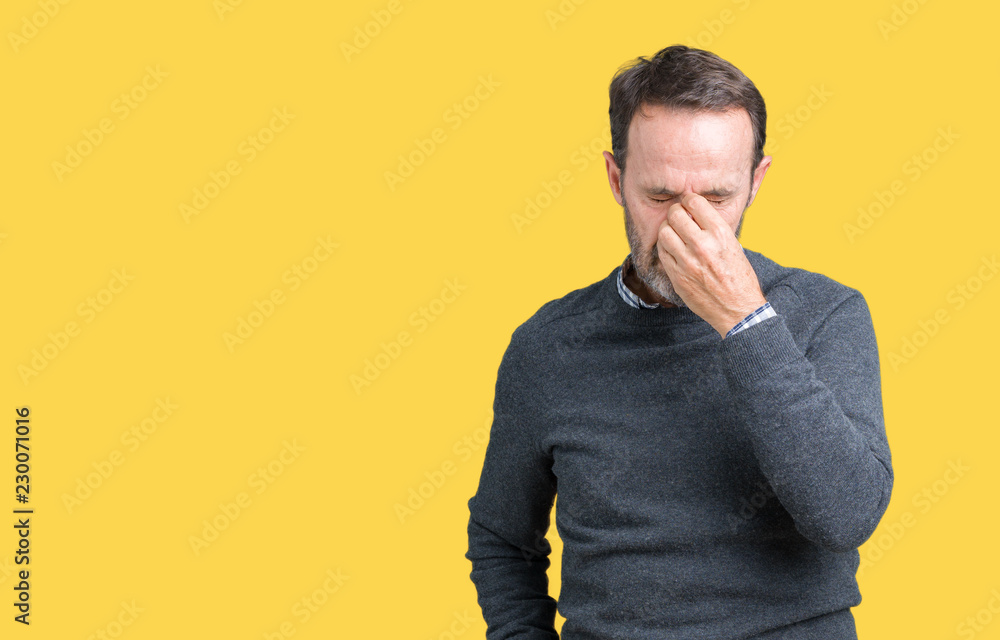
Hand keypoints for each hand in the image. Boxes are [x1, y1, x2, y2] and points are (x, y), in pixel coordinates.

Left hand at [656, 192, 766, 337]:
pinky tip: (673, 248)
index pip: (694, 203)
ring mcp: (687, 261)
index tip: (688, 203)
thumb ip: (714, 229)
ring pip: (664, 232)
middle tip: (678, 216)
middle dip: (675, 212)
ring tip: (674, 232)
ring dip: (667, 229)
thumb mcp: (733, 246)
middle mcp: (702, 245)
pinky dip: (665, 246)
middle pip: (675, 215)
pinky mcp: (677, 276)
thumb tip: (695, 213)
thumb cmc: (739, 277)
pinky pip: (662, 252)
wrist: (737, 310)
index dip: (688, 200)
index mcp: (720, 234)